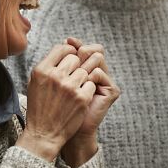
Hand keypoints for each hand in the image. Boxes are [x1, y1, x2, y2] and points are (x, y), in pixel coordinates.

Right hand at [16, 43, 95, 162]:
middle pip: (75, 57)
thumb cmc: (39, 107)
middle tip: (73, 74)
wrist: (44, 134)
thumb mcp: (35, 83)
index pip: (61, 48)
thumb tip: (64, 47)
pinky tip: (80, 97)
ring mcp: (70, 87)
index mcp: (42, 70)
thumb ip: (48, 65)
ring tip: (77, 86)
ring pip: (85, 70)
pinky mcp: (82, 98)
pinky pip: (91, 84)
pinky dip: (88, 89)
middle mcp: (55, 76)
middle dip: (76, 64)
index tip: (71, 57)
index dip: (69, 51)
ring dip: (83, 77)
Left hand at [61, 38, 120, 167]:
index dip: (76, 44)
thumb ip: (63, 59)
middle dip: (80, 51)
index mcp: (86, 68)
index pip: (85, 46)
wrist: (60, 129)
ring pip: (98, 57)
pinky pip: (98, 72)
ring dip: (83, 63)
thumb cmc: (56, 104)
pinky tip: (80, 86)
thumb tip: (67, 39)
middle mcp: (98, 72)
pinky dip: (87, 77)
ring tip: (73, 75)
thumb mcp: (57, 77)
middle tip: (70, 60)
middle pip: (95, 48)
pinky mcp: (111, 91)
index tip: (68, 41)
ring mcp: (105, 81)